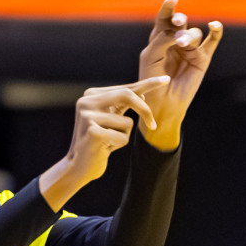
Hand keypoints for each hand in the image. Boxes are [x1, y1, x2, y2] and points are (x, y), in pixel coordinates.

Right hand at [40, 78, 165, 209]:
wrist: (78, 166)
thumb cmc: (99, 142)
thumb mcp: (112, 119)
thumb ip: (124, 104)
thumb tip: (143, 92)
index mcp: (91, 95)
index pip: (126, 88)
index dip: (148, 84)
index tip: (166, 79)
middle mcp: (87, 101)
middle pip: (128, 96)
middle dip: (145, 111)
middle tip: (153, 126)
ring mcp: (88, 115)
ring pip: (128, 122)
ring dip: (124, 136)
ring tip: (108, 141)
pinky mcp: (92, 131)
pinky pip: (123, 137)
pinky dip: (118, 145)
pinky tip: (104, 148)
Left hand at [136, 0, 223, 150]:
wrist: (163, 102)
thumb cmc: (151, 79)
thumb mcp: (151, 56)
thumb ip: (162, 40)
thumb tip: (179, 30)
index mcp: (160, 38)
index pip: (164, 19)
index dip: (168, 8)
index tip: (172, 0)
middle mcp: (176, 41)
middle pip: (181, 23)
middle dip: (180, 20)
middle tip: (178, 22)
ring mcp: (190, 49)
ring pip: (194, 33)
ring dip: (190, 35)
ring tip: (183, 44)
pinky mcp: (202, 58)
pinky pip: (212, 41)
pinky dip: (216, 32)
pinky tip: (214, 25)